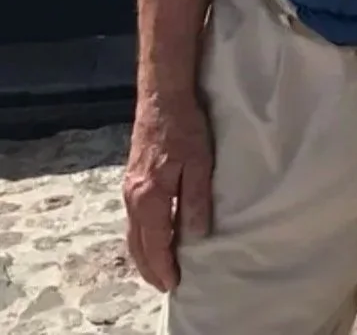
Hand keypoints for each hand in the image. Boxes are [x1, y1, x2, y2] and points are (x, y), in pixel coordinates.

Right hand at [123, 90, 213, 289]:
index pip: (155, 243)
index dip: (164, 265)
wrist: (162, 98)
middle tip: (164, 285)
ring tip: (157, 268)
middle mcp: (133, 197)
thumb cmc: (185, 128)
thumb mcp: (199, 164)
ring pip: (132, 232)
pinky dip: (141, 235)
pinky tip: (150, 236)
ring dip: (143, 253)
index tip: (173, 284)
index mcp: (149, 197)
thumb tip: (194, 235)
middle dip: (149, 267)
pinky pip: (133, 218)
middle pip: (137, 243)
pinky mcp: (132, 178)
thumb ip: (195, 200)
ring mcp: (129, 188)